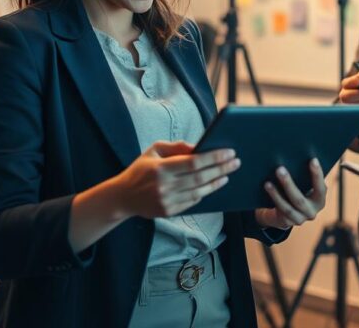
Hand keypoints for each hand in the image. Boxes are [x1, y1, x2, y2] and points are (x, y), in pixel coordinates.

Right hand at [112, 141, 239, 217]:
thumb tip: (200, 147)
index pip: (194, 162)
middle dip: (221, 169)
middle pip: (200, 178)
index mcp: (161, 168)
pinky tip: (214, 184)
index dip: (214, 158)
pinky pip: (193, 202)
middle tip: (236, 162)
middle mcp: (164, 186)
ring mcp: (167, 201)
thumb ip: (177, 147)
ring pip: (199, 192)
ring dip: (216, 182)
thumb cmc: (141, 169)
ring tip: (228, 174)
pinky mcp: (169, 211)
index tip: (229, 152)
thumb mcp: (154, 150)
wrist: (122, 197)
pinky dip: (205, 193)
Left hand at [255, 158, 326, 229]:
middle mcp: (312, 212)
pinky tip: (266, 187)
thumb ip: (304, 177)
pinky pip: (279, 210)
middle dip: (288, 184)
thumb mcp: (305, 186)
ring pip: (287, 207)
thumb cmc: (298, 191)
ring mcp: (299, 219)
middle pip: (299, 199)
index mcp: (320, 201)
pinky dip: (273, 198)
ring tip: (267, 182)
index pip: (320, 188)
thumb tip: (297, 156)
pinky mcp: (287, 223)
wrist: (286, 213)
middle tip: (280, 169)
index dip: (317, 175)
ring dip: (276, 194)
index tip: (313, 160)